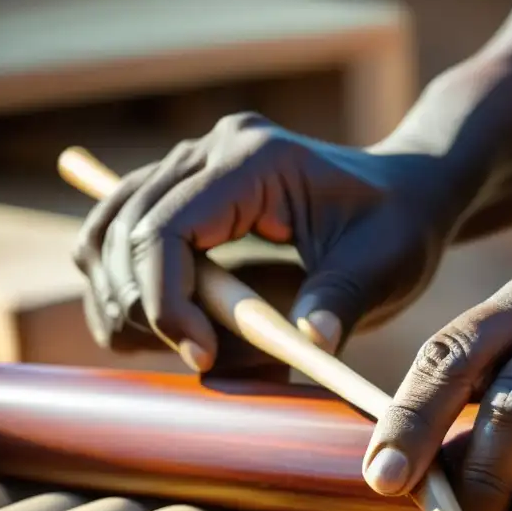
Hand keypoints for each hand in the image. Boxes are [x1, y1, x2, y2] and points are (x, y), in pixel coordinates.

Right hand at [72, 112, 459, 370]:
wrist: (405, 198)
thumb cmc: (399, 226)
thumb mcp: (383, 266)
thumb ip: (341, 302)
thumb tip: (308, 344)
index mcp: (254, 160)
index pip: (166, 229)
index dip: (167, 301)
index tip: (203, 355)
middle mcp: (208, 152)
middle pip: (123, 235)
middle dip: (145, 309)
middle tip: (203, 359)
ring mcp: (189, 169)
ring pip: (105, 236)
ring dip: (127, 302)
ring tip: (192, 346)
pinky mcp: (185, 195)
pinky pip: (120, 240)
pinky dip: (129, 290)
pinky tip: (175, 328)